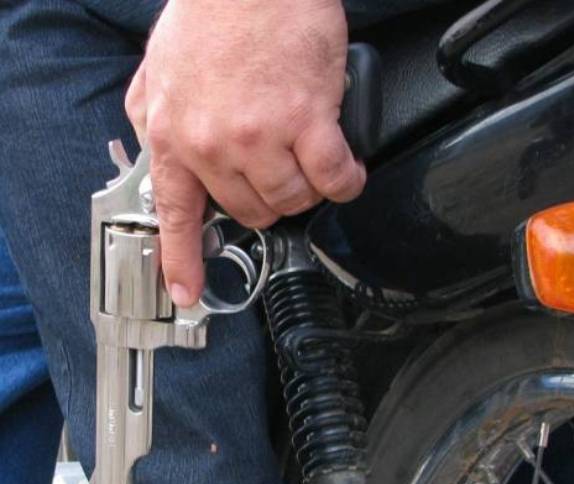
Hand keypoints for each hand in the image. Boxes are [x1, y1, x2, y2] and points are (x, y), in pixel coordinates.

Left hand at [125, 0, 366, 306]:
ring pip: (293, 200)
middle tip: (274, 174)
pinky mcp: (310, 122)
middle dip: (264, 201)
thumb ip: (154, 119)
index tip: (186, 291)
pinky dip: (344, 182)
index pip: (178, 214)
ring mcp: (264, 136)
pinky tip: (344, 170)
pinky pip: (333, 180)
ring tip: (307, 160)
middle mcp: (217, 144)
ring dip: (304, 189)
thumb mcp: (158, 69)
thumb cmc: (214, 14)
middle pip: (250, 211)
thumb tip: (159, 153)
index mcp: (176, 134)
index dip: (183, 259)